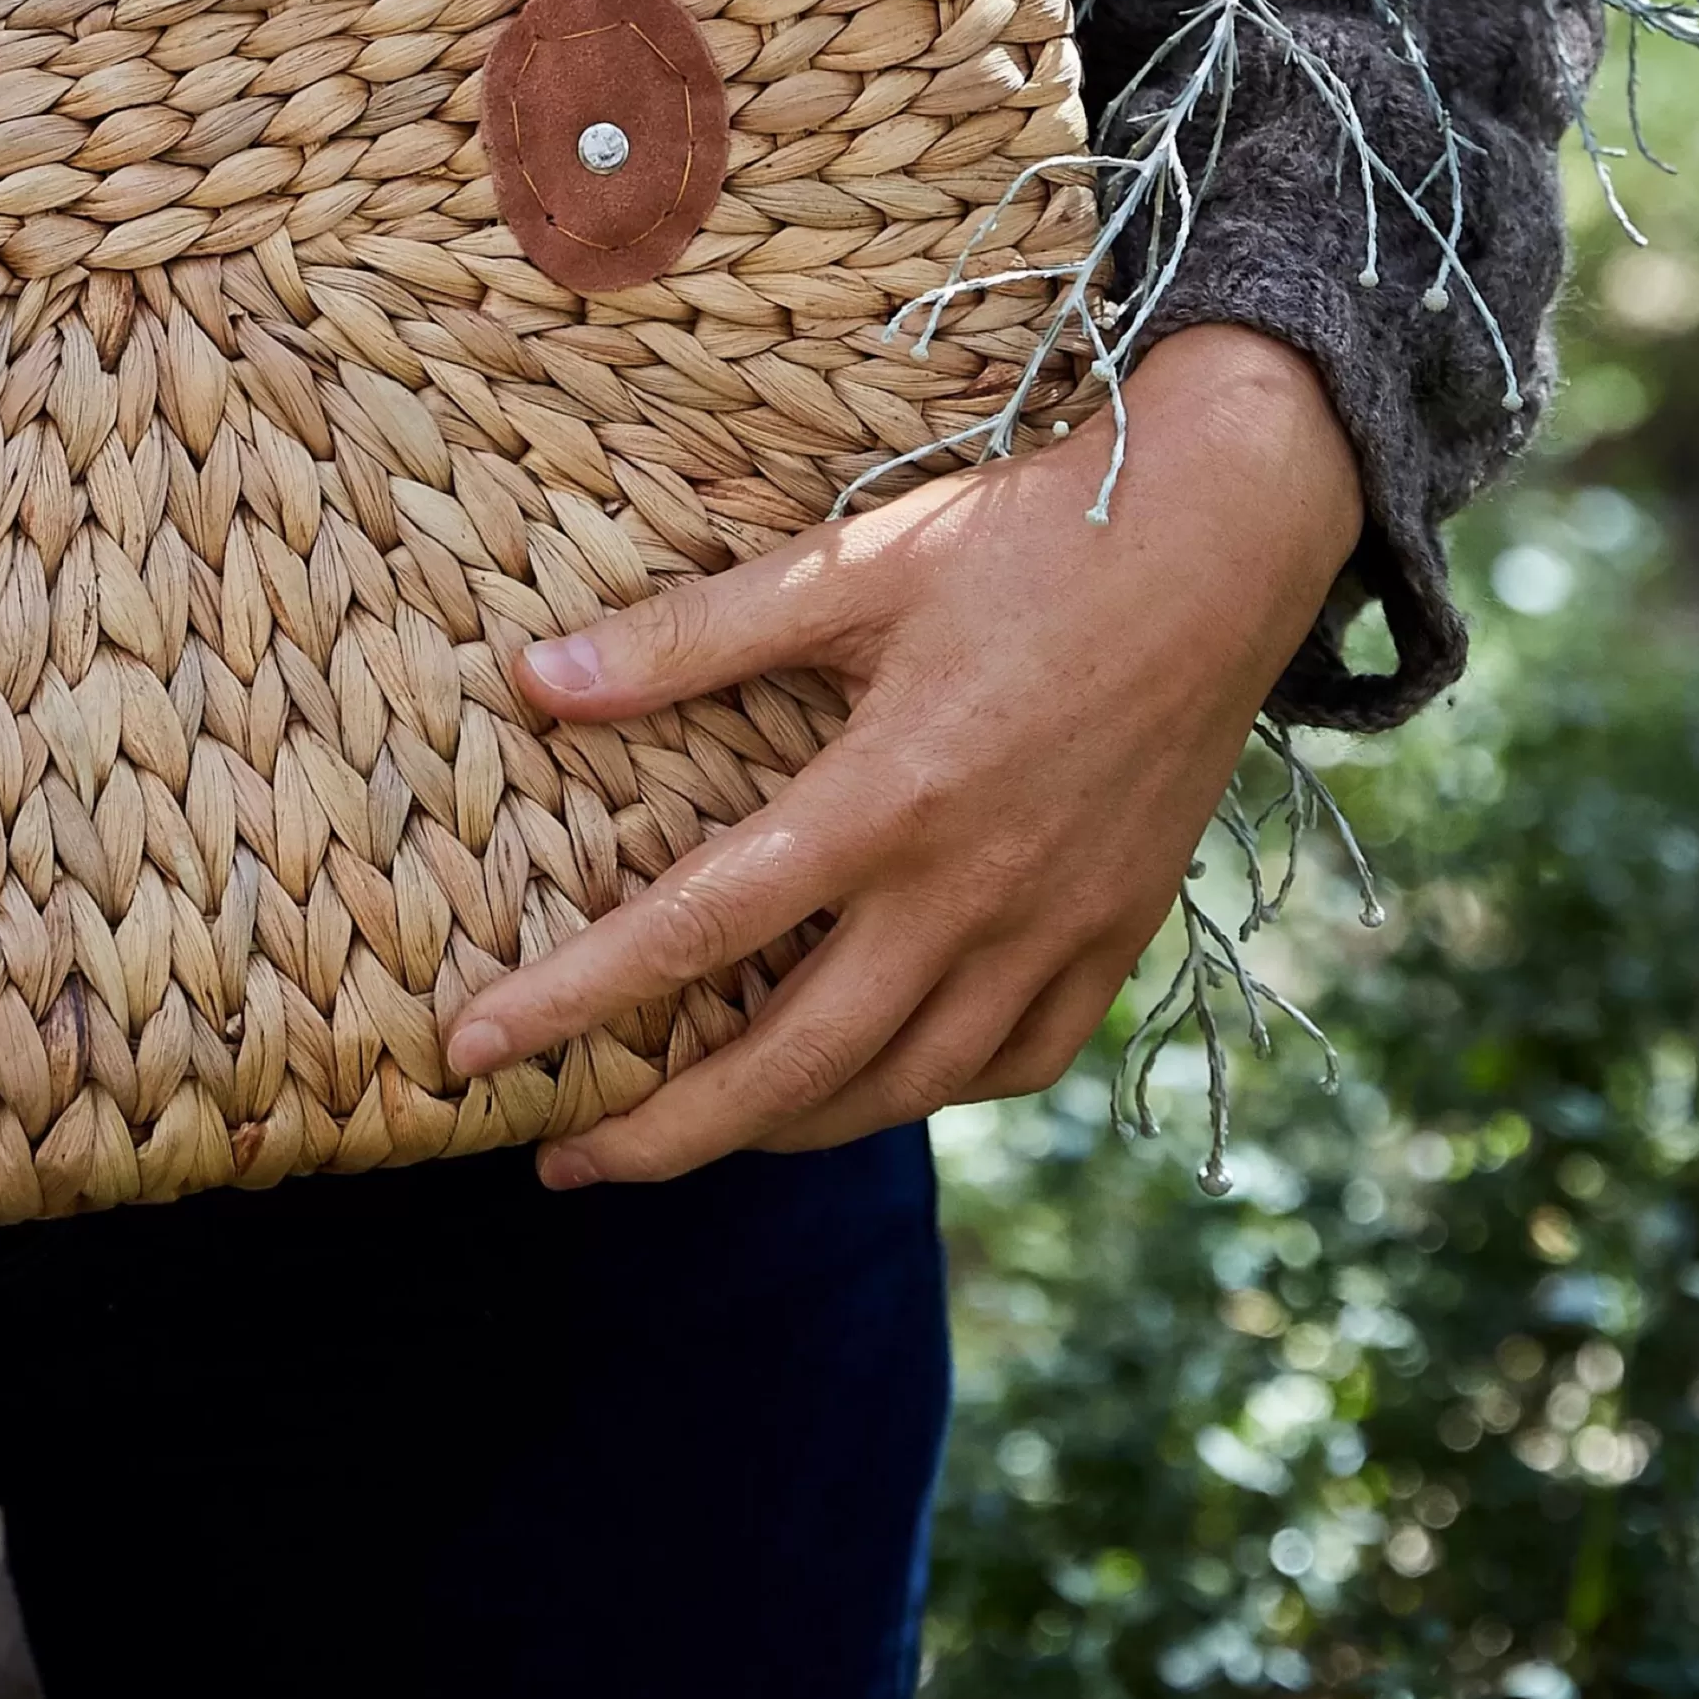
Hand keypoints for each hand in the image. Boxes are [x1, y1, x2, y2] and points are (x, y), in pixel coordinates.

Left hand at [447, 324, 1365, 1183]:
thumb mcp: (847, 567)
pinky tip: (865, 1084)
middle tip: (565, 1164)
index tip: (473, 1050)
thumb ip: (689, 640)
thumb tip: (532, 682)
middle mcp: (970, 892)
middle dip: (667, 1132)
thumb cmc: (1022, 537)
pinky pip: (1012, 1064)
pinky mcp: (1117, 934)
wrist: (1225, 534)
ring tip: (695, 1134)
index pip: (695, 933)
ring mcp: (1055, 928)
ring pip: (903, 1086)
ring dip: (786, 1129)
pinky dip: (924, 1091)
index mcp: (886, 798)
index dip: (573, 1002)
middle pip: (792, 1063)